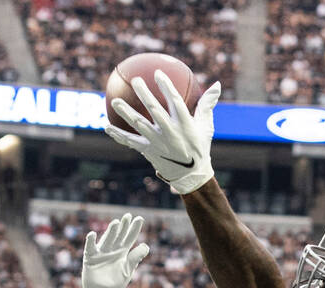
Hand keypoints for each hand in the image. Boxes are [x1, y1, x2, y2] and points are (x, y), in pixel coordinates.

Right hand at [80, 213, 148, 287]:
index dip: (134, 229)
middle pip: (119, 236)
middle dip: (123, 227)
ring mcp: (101, 252)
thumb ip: (135, 258)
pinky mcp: (91, 258)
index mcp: (122, 252)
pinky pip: (90, 248)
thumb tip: (146, 246)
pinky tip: (92, 234)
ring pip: (107, 239)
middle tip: (128, 217)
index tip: (139, 218)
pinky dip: (90, 241)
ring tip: (117, 223)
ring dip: (111, 231)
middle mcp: (112, 249)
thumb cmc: (116, 282)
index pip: (129, 238)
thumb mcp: (127, 270)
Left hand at [105, 72, 219, 194]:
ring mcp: (158, 143)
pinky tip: (106, 126)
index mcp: (184, 125)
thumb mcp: (206, 126)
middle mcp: (170, 133)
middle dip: (144, 95)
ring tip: (115, 101)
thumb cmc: (198, 146)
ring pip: (139, 125)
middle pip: (154, 111)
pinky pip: (131, 142)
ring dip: (126, 113)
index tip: (157, 74)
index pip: (174, 102)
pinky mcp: (148, 151)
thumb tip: (218, 84)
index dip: (166, 87)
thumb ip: (207, 104)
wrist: (191, 175)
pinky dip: (119, 135)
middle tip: (135, 80)